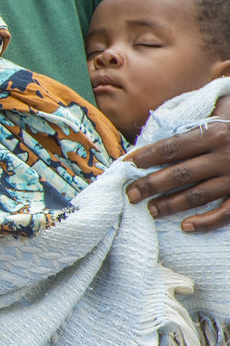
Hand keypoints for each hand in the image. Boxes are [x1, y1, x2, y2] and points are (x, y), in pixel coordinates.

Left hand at [126, 114, 229, 229]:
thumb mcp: (223, 118)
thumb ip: (196, 125)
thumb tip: (157, 134)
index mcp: (215, 134)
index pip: (172, 147)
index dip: (146, 156)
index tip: (125, 164)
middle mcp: (225, 155)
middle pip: (180, 173)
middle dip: (151, 185)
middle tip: (130, 195)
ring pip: (197, 195)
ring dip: (171, 204)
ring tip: (150, 210)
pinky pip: (225, 213)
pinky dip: (206, 222)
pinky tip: (186, 227)